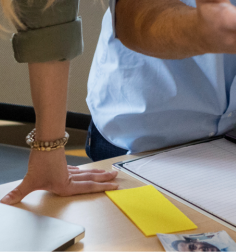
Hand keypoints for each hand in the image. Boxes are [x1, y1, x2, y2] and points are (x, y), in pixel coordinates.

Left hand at [0, 148, 117, 204]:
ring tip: (109, 173)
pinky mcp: (64, 163)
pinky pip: (79, 169)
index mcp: (65, 185)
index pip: (86, 188)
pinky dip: (86, 171)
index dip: (101, 187)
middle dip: (104, 180)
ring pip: (86, 173)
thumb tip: (5, 202)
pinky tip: (87, 172)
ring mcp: (68, 169)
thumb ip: (18, 193)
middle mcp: (69, 177)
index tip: (113, 185)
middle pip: (90, 179)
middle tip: (117, 178)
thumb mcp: (30, 180)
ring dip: (98, 174)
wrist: (44, 141)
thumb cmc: (41, 159)